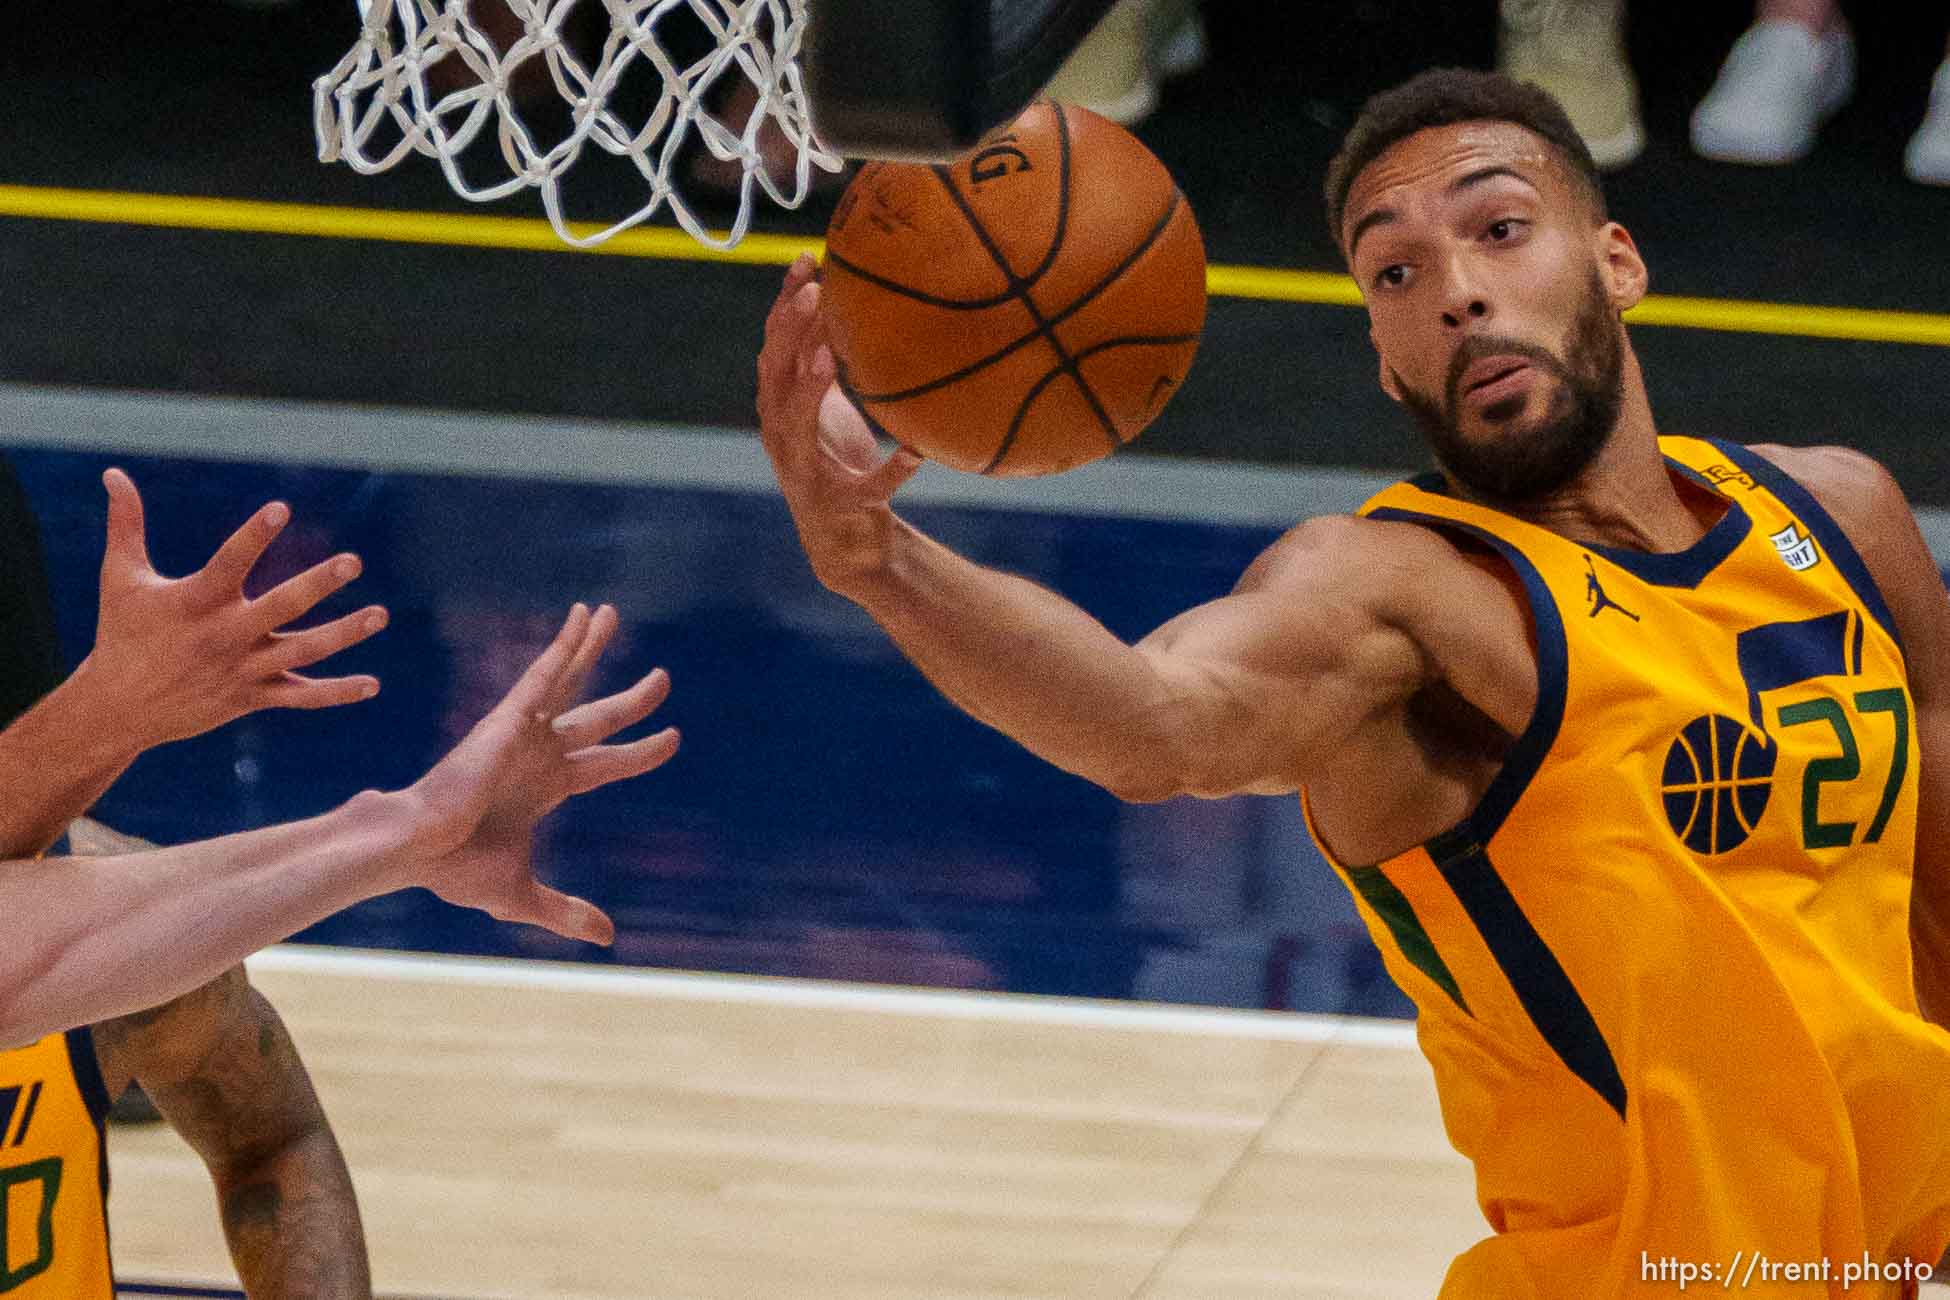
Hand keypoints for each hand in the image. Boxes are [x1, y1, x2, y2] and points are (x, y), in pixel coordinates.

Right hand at [84, 468, 386, 750]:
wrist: (118, 709)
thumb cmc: (122, 633)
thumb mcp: (121, 578)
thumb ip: (126, 525)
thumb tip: (112, 473)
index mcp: (195, 601)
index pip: (229, 562)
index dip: (254, 536)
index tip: (281, 509)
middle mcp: (224, 635)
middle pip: (280, 608)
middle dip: (316, 585)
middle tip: (353, 562)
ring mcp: (242, 669)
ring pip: (302, 652)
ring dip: (343, 635)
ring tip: (380, 615)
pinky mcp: (252, 696)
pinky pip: (301, 697)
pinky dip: (336, 694)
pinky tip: (372, 686)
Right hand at [399, 603, 678, 944]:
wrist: (414, 854)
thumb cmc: (454, 870)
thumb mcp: (523, 896)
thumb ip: (566, 912)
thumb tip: (608, 939)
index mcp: (545, 787)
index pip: (606, 764)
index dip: (640, 752)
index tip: (672, 739)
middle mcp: (538, 753)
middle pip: (599, 718)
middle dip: (633, 700)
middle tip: (663, 680)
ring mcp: (523, 733)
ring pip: (570, 682)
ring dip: (591, 648)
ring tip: (611, 613)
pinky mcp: (507, 720)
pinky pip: (543, 675)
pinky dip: (563, 646)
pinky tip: (583, 618)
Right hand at [757, 254, 921, 593]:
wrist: (845, 544)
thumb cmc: (839, 462)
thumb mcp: (830, 408)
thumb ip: (827, 362)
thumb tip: (847, 301)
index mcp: (780, 408)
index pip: (773, 346)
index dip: (783, 305)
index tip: (803, 261)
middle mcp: (782, 436)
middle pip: (774, 375)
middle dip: (789, 332)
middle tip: (813, 291)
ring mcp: (806, 472)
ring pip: (797, 424)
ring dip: (810, 389)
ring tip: (831, 355)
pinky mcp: (840, 506)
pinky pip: (866, 487)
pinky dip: (891, 471)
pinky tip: (915, 454)